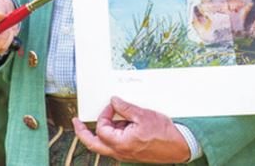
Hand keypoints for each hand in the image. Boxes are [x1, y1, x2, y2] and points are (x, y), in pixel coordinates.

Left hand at [73, 97, 190, 162]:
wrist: (178, 145)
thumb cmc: (163, 133)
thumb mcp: (143, 115)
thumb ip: (125, 108)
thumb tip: (114, 101)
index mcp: (120, 143)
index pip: (102, 128)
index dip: (104, 114)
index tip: (112, 105)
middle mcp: (119, 151)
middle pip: (93, 144)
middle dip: (82, 132)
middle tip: (76, 123)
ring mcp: (124, 153)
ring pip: (104, 145)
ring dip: (103, 131)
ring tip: (112, 116)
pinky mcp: (130, 152)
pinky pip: (115, 144)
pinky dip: (114, 133)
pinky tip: (122, 123)